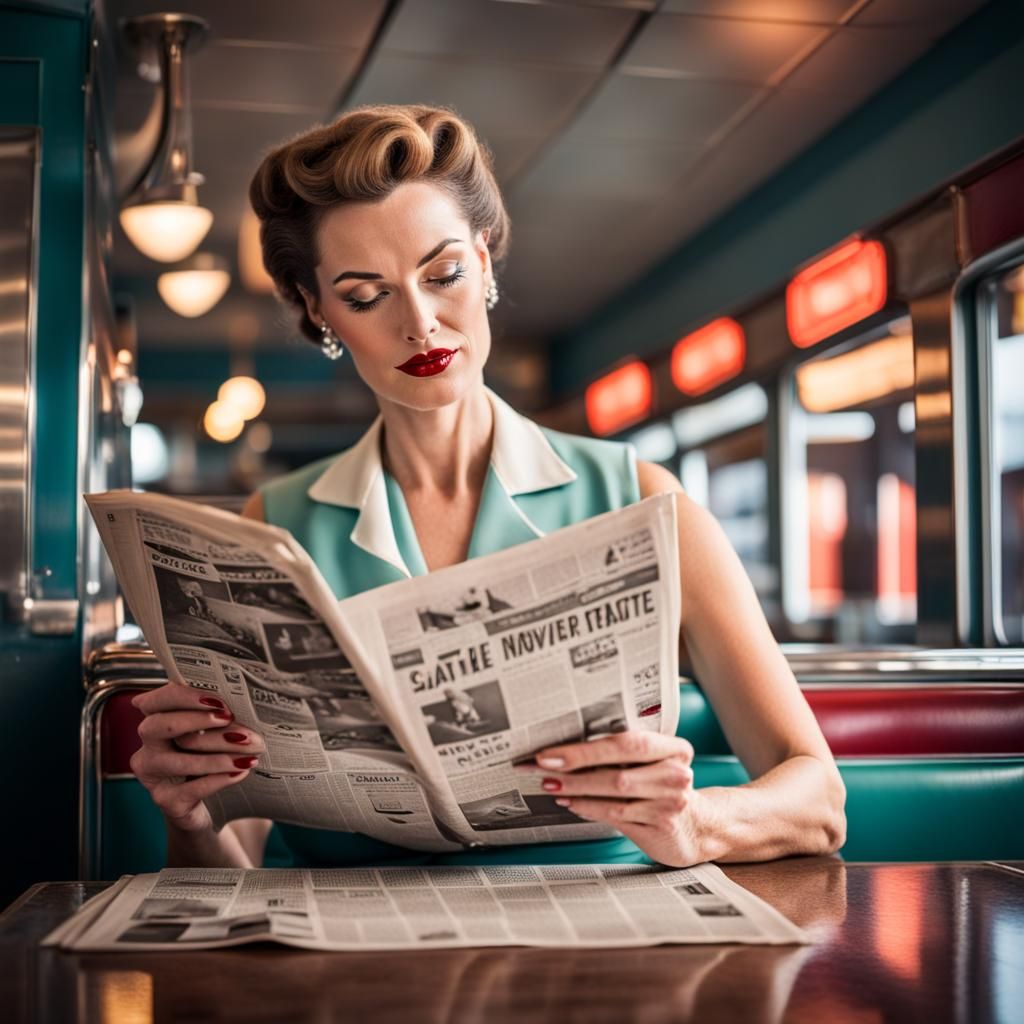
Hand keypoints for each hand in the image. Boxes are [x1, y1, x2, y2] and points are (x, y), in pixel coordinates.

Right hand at [130, 681, 264, 832]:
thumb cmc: (213, 758)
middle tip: (229, 718)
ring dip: (217, 755)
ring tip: (248, 752)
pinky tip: (241, 772)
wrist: (209, 806)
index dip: (184, 697)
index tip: (218, 701)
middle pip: (158, 725)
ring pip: (178, 761)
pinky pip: (191, 788)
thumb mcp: (213, 734)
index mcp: (157, 721)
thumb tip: (243, 703)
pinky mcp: (165, 800)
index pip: (158, 700)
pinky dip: (219, 778)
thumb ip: (217, 717)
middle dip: (196, 719)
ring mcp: (152, 776)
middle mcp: (148, 747)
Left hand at [516, 731, 701, 866]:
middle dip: (575, 765)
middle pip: (618, 767)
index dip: (587, 747)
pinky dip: (589, 808)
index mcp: (674, 748)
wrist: (698, 827)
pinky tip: (572, 803)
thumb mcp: (654, 763)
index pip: (628, 742)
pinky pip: (616, 815)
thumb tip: (569, 746)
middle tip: (542, 766)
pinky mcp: (660, 827)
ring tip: (552, 785)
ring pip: (615, 793)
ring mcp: (670, 802)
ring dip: (576, 789)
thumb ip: (623, 753)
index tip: (553, 750)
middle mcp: (675, 773)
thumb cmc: (665, 787)